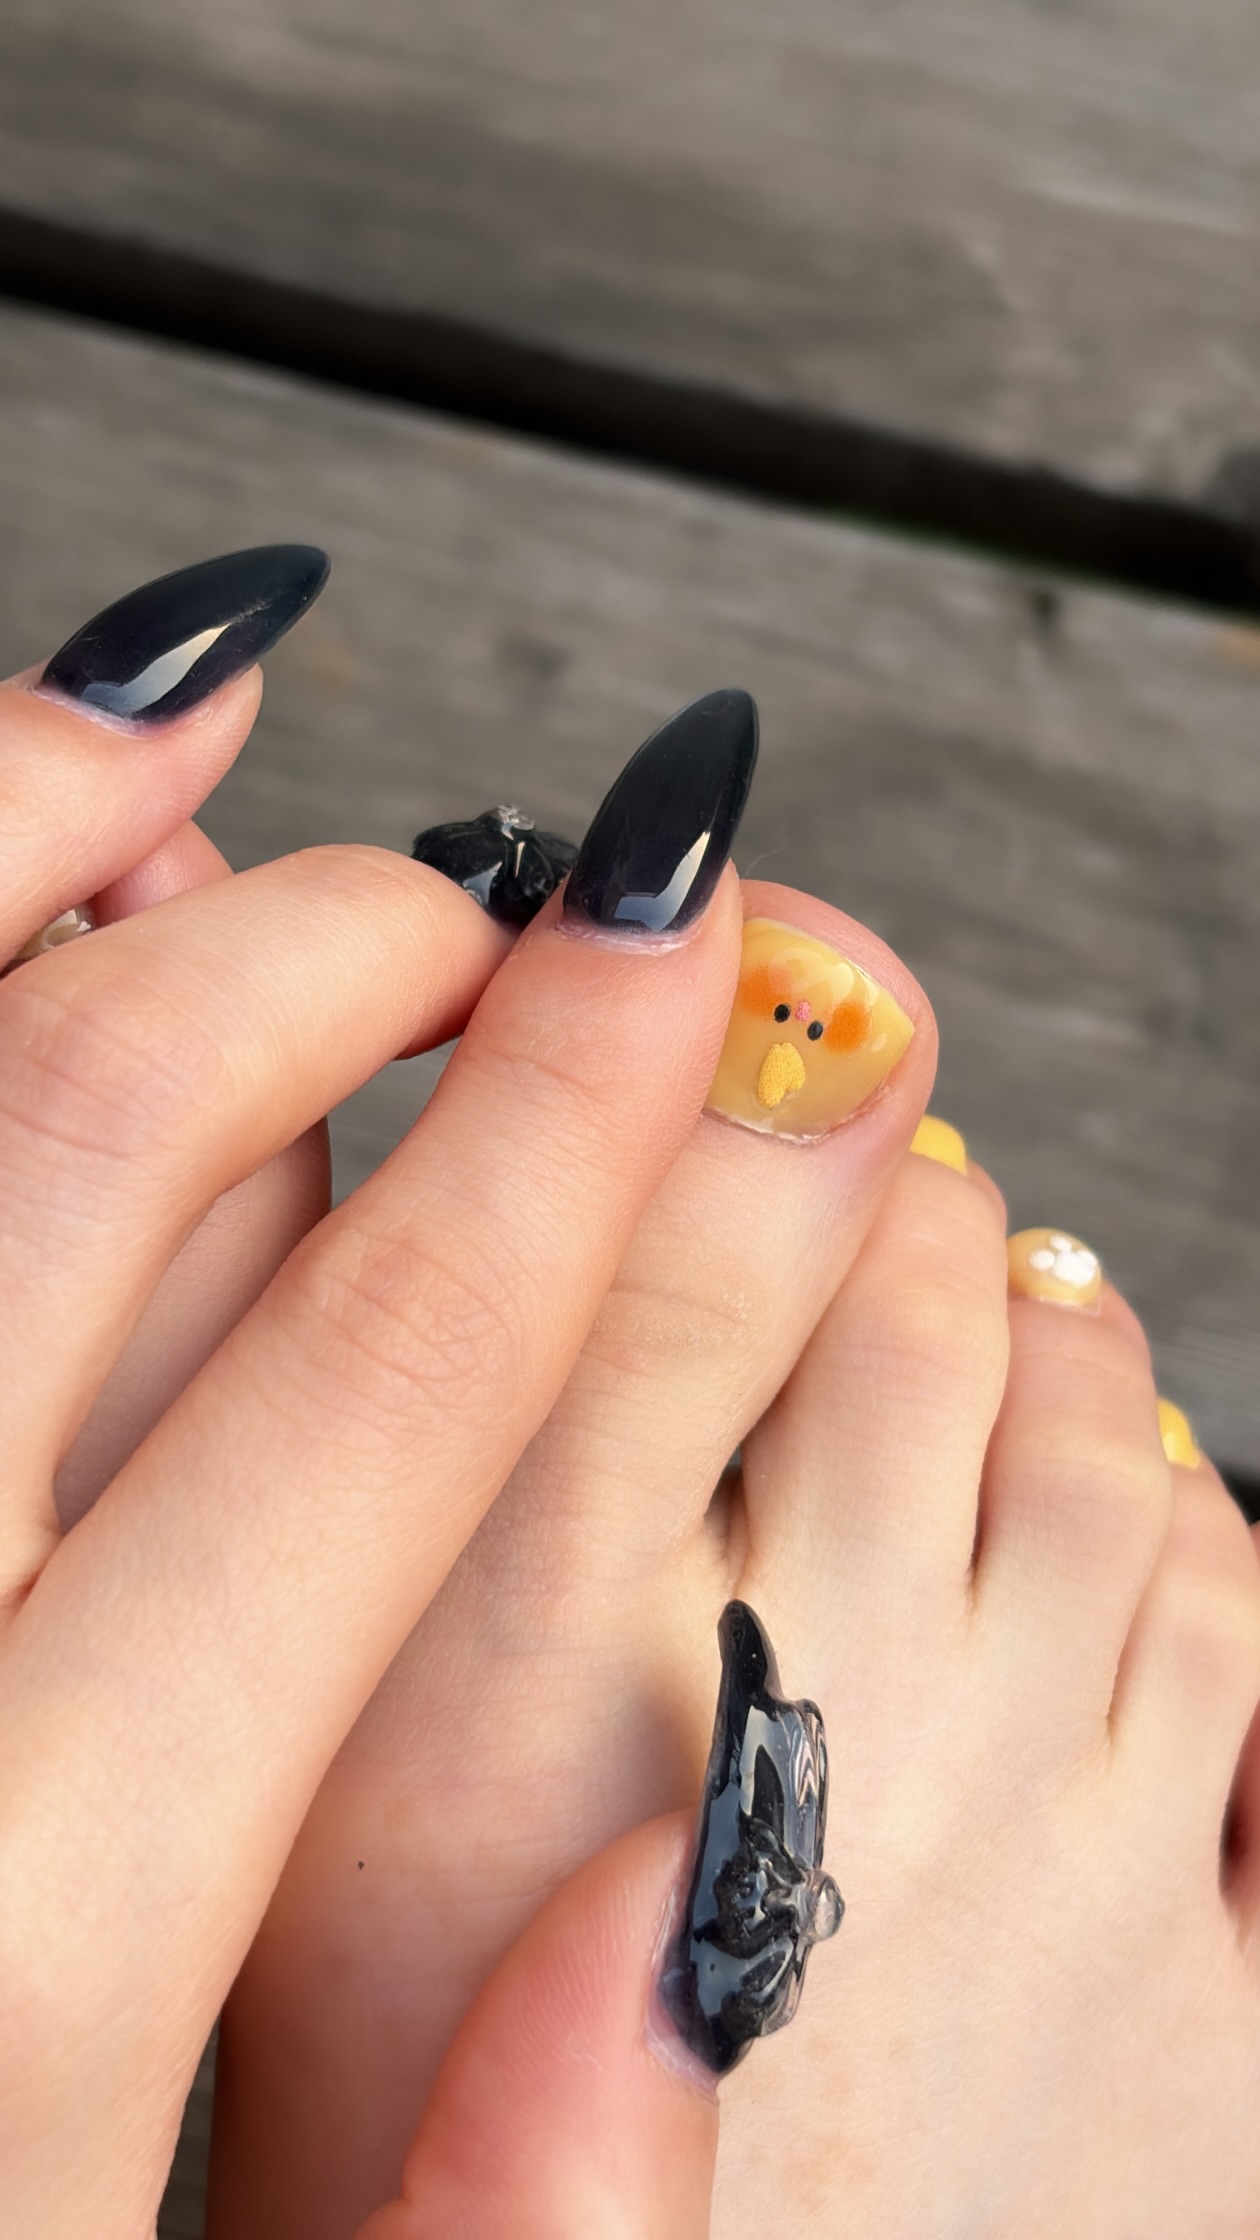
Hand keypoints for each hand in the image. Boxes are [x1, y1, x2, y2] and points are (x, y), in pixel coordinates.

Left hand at [0, 555, 751, 2236]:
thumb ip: (480, 2207)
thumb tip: (678, 1893)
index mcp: (15, 1898)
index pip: (381, 1378)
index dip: (570, 1114)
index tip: (674, 929)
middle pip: (106, 1133)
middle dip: (350, 950)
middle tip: (486, 894)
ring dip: (30, 831)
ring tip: (189, 714)